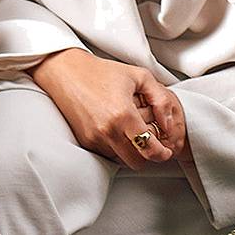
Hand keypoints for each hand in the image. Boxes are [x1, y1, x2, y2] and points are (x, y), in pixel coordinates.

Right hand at [31, 48, 186, 170]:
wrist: (66, 71)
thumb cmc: (102, 71)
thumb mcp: (139, 76)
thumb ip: (160, 100)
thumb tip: (168, 124)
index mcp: (123, 115)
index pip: (149, 149)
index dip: (162, 154)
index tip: (166, 152)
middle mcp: (107, 131)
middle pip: (137, 162)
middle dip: (147, 156)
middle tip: (150, 142)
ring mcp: (94, 138)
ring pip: (122, 160)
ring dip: (131, 151)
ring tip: (131, 130)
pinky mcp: (85, 141)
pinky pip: (108, 153)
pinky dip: (117, 147)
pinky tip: (117, 129)